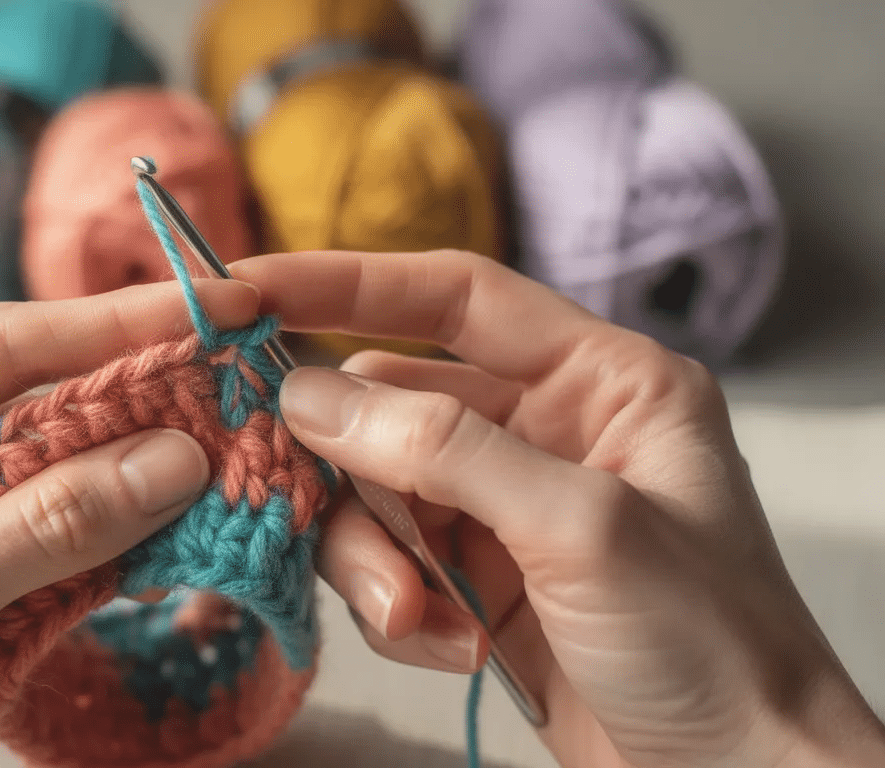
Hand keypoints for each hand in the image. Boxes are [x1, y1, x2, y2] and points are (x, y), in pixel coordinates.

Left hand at [0, 280, 259, 767]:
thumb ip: (49, 524)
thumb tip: (175, 460)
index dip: (113, 325)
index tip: (210, 306)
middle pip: (21, 403)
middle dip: (126, 403)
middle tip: (232, 387)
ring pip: (31, 472)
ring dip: (116, 477)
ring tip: (216, 456)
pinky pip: (24, 535)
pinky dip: (88, 539)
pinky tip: (154, 532)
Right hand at [232, 250, 884, 767]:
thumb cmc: (713, 646)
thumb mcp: (584, 529)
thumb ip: (444, 452)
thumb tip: (310, 394)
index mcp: (599, 380)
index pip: (455, 297)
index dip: (346, 282)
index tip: (251, 289)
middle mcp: (545, 430)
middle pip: (391, 406)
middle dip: (352, 470)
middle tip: (300, 503)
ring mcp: (503, 508)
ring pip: (374, 494)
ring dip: (375, 560)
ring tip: (413, 617)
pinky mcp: (474, 579)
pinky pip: (387, 566)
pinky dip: (397, 611)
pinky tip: (452, 651)